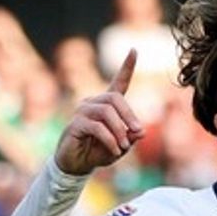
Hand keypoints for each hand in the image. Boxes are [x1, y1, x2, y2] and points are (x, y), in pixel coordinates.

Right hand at [53, 50, 142, 176]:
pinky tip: (115, 150)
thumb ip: (130, 138)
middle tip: (138, 132)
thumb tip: (141, 132)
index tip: (134, 50)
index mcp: (106, 105)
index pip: (118, 82)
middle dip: (129, 115)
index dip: (126, 67)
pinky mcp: (75, 124)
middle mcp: (93, 103)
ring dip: (119, 130)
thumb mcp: (119, 147)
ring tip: (123, 147)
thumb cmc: (96, 153)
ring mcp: (82, 112)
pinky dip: (109, 139)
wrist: (75, 165)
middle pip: (114, 98)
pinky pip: (97, 127)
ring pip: (106, 112)